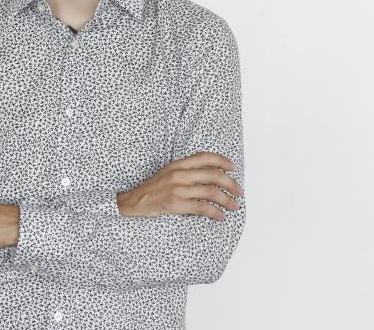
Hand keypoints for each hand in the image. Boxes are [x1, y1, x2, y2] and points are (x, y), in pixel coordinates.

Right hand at [116, 152, 242, 220]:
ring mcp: (177, 189)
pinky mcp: (175, 204)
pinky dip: (215, 213)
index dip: (222, 161)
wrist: (133, 201)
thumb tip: (211, 176)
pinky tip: (220, 216)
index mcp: (177, 164)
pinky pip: (202, 208)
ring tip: (234, 206)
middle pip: (213, 175)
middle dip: (231, 184)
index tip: (233, 168)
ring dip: (227, 200)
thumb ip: (186, 171)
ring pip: (211, 192)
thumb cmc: (152, 188)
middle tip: (239, 191)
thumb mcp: (167, 173)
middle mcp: (178, 174)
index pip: (204, 157)